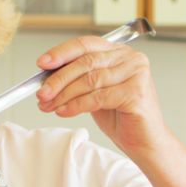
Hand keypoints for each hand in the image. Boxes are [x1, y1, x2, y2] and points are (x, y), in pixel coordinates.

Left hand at [33, 35, 168, 155]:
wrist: (144, 142)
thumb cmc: (120, 116)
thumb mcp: (92, 92)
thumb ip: (76, 80)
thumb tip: (45, 77)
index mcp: (119, 52)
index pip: (86, 44)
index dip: (61, 53)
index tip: (41, 63)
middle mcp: (130, 58)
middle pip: (86, 62)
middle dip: (58, 79)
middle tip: (41, 93)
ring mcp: (136, 74)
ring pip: (90, 80)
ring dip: (64, 95)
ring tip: (49, 106)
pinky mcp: (136, 93)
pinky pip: (98, 97)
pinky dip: (76, 105)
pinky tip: (63, 112)